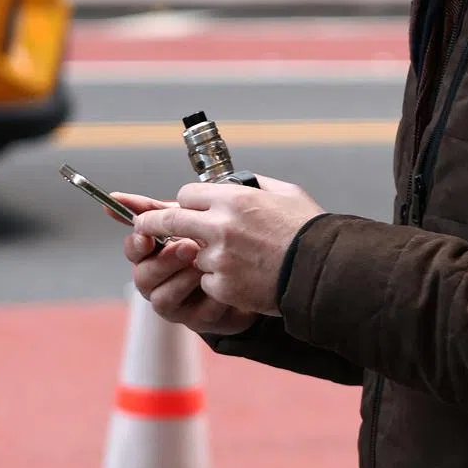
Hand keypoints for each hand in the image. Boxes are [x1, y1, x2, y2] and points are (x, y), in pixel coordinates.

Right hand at [112, 192, 257, 334]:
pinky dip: (211, 296)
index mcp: (151, 256)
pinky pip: (200, 311)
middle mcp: (156, 282)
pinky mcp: (199, 320)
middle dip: (164, 261)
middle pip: (144, 276)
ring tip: (203, 265)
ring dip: (183, 280)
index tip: (146, 235)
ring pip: (164, 298)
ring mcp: (176, 304)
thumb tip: (114, 197)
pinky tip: (224, 282)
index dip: (136, 244)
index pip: (133, 250)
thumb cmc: (208, 246)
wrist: (248, 273)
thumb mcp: (186, 222)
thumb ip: (155, 210)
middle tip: (189, 246)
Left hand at [130, 175, 325, 316]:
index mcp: (234, 199)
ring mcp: (219, 257)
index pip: (187, 195)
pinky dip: (220, 282)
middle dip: (153, 223)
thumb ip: (255, 185)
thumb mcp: (286, 194)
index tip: (184, 209)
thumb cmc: (309, 230)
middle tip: (143, 226)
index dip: (187, 203)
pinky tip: (246, 279)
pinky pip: (207, 281)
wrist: (324, 271)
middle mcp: (221, 225)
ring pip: (191, 255)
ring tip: (237, 261)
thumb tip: (237, 182)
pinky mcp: (223, 285)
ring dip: (205, 258)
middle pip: (170, 220)